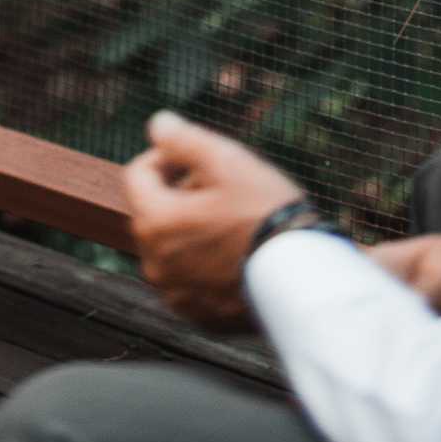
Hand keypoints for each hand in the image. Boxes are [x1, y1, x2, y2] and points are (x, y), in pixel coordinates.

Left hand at [123, 111, 304, 330]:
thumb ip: (183, 138)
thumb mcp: (226, 161)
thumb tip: (157, 125)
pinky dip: (202, 264)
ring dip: (189, 230)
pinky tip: (235, 255)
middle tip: (221, 190)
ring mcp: (177, 295)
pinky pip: (189, 279)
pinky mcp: (200, 317)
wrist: (303, 280)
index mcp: (154, 223)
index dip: (164, 158)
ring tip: (231, 223)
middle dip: (178, 194)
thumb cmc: (264, 215)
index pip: (137, 175)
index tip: (195, 160)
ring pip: (170, 247)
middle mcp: (156, 265)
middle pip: (153, 212)